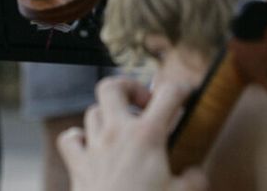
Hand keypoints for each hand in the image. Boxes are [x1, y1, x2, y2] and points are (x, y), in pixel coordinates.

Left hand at [58, 77, 206, 190]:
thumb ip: (195, 180)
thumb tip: (196, 172)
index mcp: (148, 136)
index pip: (168, 94)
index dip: (181, 89)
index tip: (186, 95)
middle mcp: (117, 134)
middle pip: (112, 87)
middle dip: (130, 88)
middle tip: (144, 105)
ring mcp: (94, 148)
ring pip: (93, 111)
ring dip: (109, 115)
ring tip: (124, 130)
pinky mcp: (77, 167)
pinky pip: (70, 139)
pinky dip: (79, 137)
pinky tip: (92, 146)